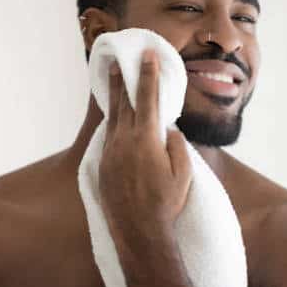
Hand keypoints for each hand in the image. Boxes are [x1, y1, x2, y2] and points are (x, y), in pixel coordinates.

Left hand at [98, 50, 191, 242]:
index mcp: (146, 139)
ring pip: (113, 116)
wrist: (138, 231)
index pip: (148, 98)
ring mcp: (110, 152)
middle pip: (125, 102)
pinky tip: (114, 116)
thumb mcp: (183, 173)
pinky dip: (112, 119)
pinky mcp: (103, 164)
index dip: (149, 74)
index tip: (148, 55)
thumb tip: (168, 130)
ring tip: (112, 78)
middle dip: (125, 78)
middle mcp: (124, 141)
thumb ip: (176, 146)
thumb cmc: (166, 203)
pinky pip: (108, 134)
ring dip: (115, 95)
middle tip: (121, 59)